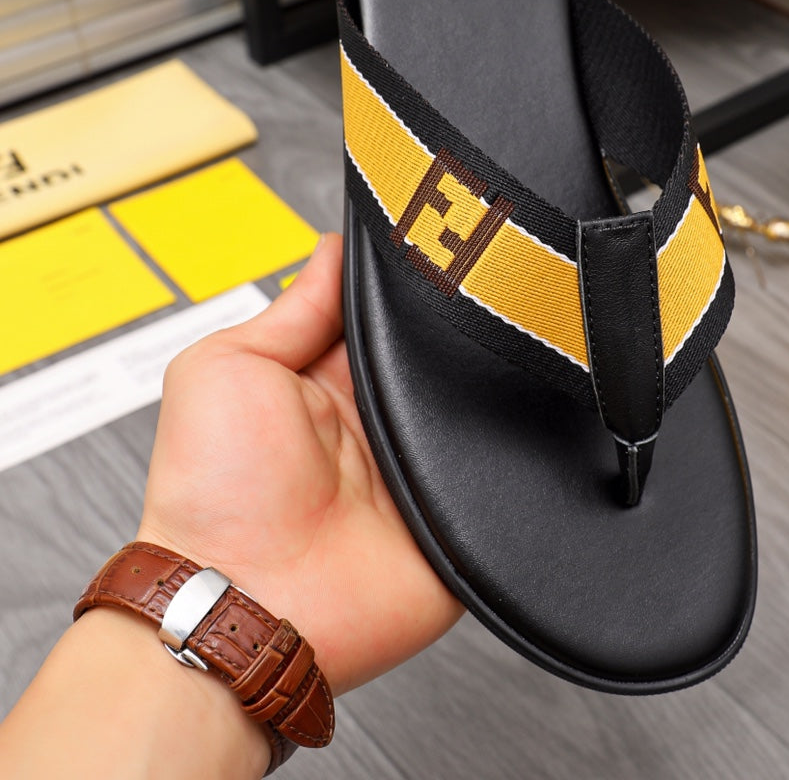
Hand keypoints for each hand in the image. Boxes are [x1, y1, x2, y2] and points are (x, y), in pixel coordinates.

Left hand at [136, 232, 461, 693]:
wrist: (247, 609)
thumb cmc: (213, 497)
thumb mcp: (224, 369)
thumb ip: (290, 312)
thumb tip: (333, 251)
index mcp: (330, 380)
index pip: (387, 312)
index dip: (408, 283)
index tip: (437, 244)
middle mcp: (381, 420)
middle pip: (441, 352)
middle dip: (453, 330)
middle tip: (464, 308)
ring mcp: (423, 466)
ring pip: (482, 402)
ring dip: (480, 387)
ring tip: (470, 376)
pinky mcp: (458, 514)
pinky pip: (504, 470)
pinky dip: (510, 450)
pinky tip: (503, 429)